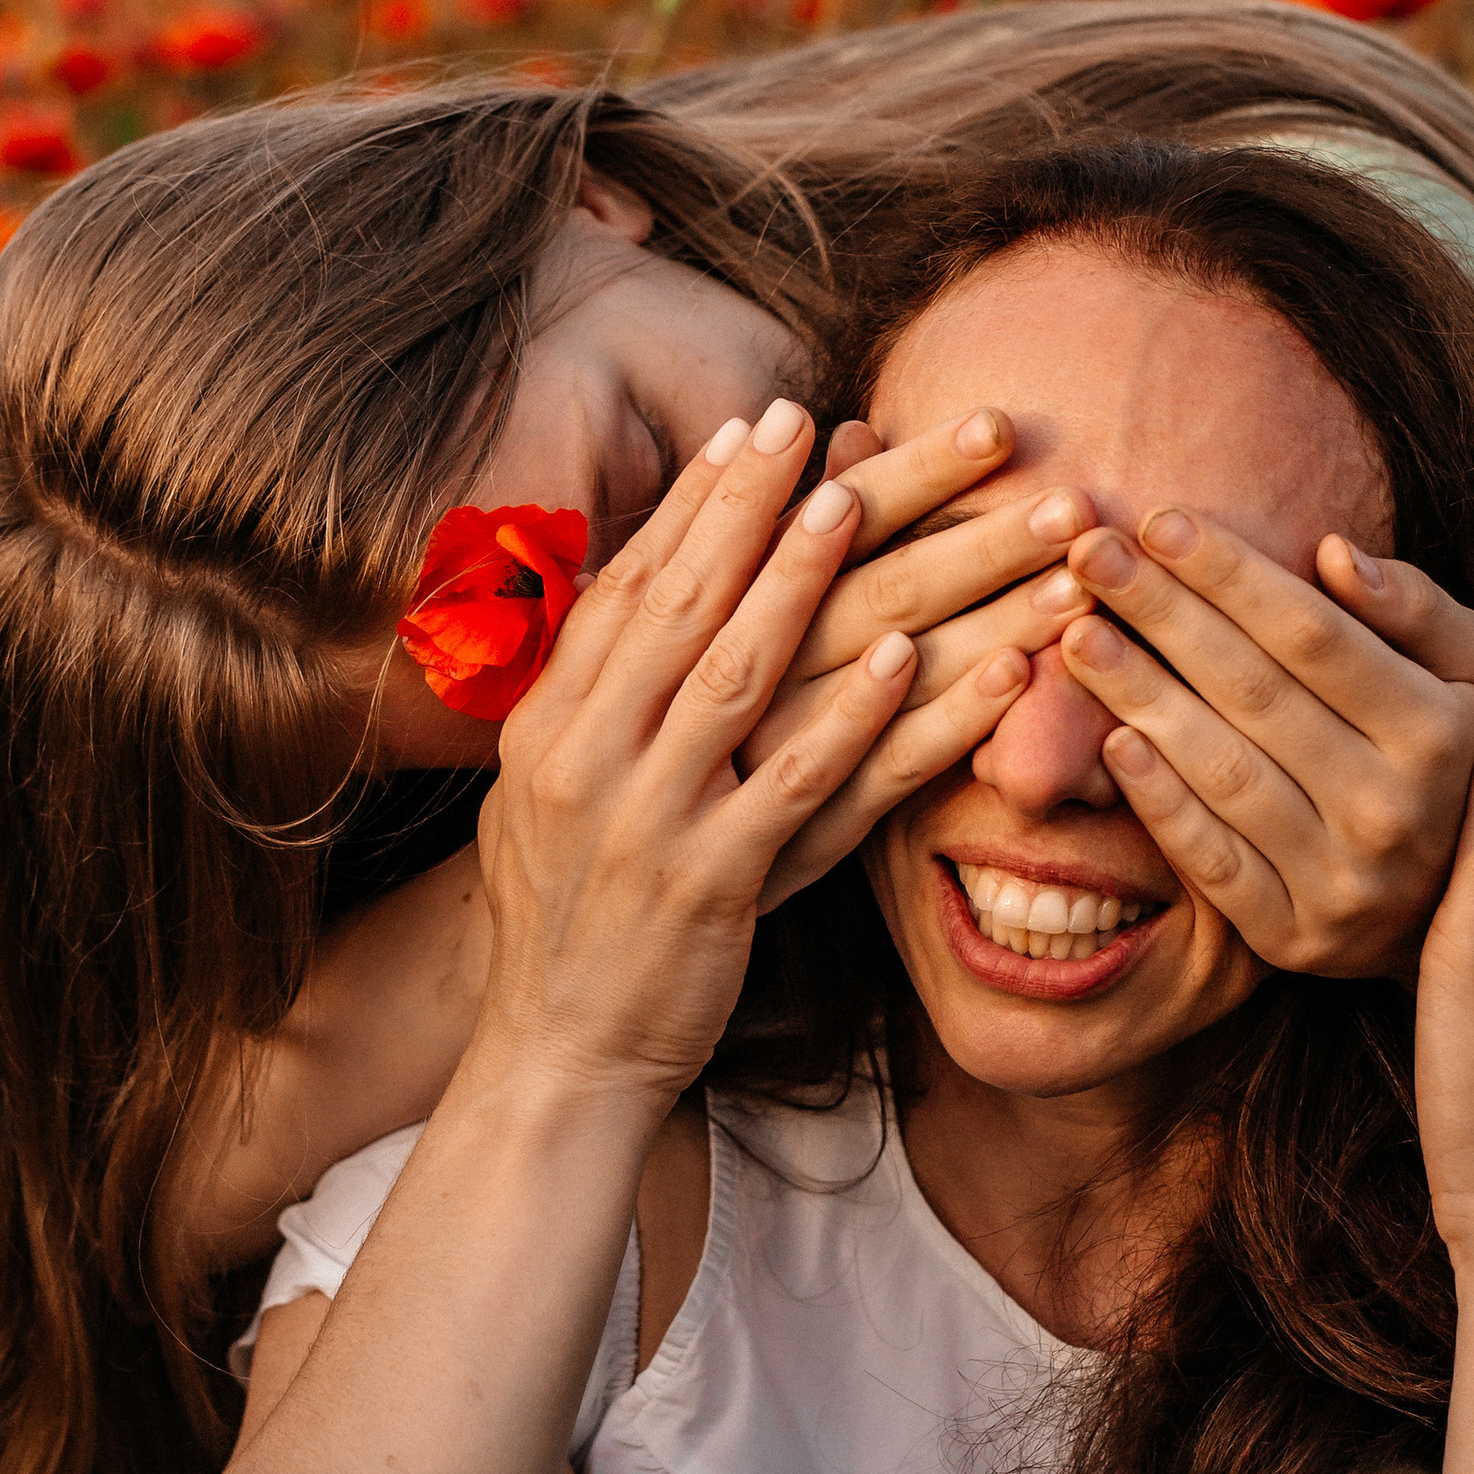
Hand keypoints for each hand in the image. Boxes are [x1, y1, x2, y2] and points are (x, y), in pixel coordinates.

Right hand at [472, 402, 925, 1106]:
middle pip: (694, 600)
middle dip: (765, 501)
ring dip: (815, 576)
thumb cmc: (575, 919)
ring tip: (873, 498)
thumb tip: (650, 594)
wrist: (557, 1056)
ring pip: (747, 670)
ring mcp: (650, 814)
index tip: (767, 419)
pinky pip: (802, 781)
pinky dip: (859, 714)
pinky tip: (916, 657)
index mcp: (556, 720)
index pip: (636, 581)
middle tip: (833, 417)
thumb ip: (607, 697)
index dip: (703, 499)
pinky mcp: (713, 881)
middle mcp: (593, 751)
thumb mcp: (557, 792)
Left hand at [1052, 514, 1473, 976]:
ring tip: (1078, 633)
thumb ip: (1416, 609)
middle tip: (1088, 554)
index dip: (1232, 574)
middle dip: (1164, 613)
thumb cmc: (1452, 758)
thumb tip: (1336, 551)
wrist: (1453, 910)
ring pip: (1223, 771)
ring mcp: (1341, 882)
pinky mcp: (1292, 936)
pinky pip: (1212, 861)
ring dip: (1141, 695)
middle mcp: (1394, 810)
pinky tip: (1112, 739)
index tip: (1159, 521)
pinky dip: (1159, 800)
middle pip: (1254, 692)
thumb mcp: (1471, 676)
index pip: (1314, 636)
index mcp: (1441, 733)